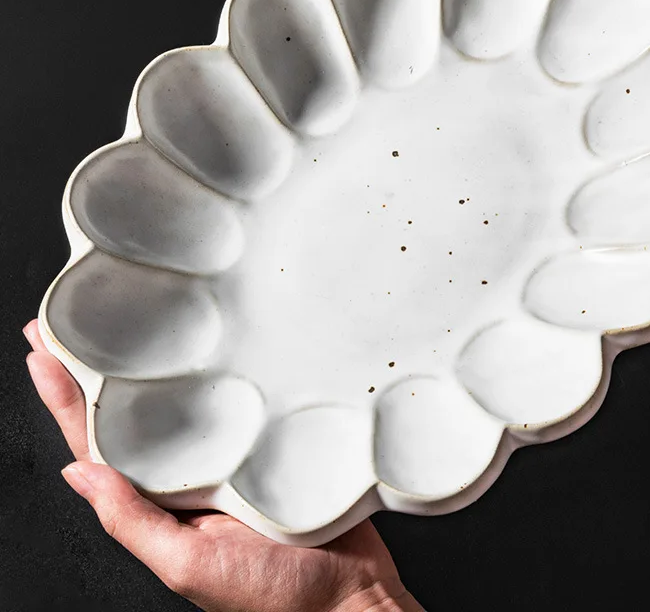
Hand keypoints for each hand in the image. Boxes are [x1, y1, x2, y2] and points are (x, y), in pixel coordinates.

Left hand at [23, 320, 421, 611]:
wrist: (349, 589)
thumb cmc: (273, 591)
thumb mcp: (189, 564)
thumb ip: (133, 522)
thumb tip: (76, 475)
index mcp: (160, 501)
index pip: (98, 442)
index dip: (65, 398)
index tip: (42, 354)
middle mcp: (187, 472)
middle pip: (129, 411)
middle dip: (94, 369)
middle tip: (63, 323)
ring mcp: (227, 453)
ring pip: (177, 400)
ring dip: (143, 363)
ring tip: (114, 324)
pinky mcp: (266, 439)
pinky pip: (230, 400)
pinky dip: (210, 371)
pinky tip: (202, 344)